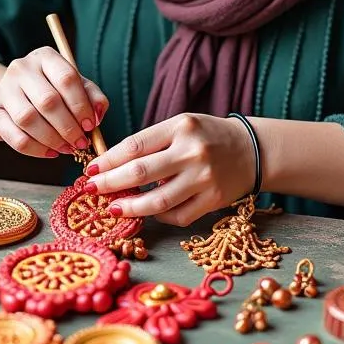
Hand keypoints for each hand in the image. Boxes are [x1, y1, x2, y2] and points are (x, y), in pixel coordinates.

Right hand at [0, 47, 108, 158]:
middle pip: (48, 101)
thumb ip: (91, 96)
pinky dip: (36, 149)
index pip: (66, 78)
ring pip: (29, 119)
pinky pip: (15, 137)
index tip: (91, 125)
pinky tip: (50, 152)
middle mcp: (21, 68)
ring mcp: (3, 89)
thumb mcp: (72, 87)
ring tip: (66, 149)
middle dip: (69, 127)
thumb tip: (97, 115)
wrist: (7, 100)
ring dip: (53, 139)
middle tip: (80, 143)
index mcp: (45, 57)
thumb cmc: (48, 92)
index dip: (81, 105)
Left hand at [83, 113, 255, 225]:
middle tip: (91, 190)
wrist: (253, 150)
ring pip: (157, 201)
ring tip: (113, 208)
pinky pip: (177, 215)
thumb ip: (151, 143)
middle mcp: (192, 151)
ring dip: (129, 207)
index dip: (108, 161)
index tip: (90, 170)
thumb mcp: (181, 126)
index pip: (135, 146)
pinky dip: (157, 216)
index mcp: (181, 126)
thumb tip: (111, 166)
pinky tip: (146, 212)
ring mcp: (204, 178)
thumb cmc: (208, 136)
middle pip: (140, 173)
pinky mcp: (213, 200)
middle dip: (109, 184)